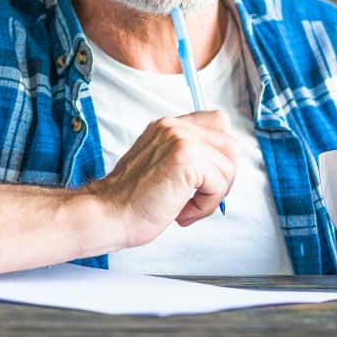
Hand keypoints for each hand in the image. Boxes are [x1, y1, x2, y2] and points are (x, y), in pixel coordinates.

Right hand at [86, 110, 237, 248]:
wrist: (106, 214)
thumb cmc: (130, 201)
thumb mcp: (160, 167)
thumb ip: (186, 157)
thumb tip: (221, 167)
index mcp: (168, 126)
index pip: (218, 122)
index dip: (220, 153)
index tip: (204, 179)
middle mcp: (174, 126)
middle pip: (230, 145)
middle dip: (223, 178)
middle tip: (198, 198)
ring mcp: (180, 139)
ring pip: (229, 166)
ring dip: (213, 195)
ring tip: (185, 207)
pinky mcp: (185, 157)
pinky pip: (219, 184)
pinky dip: (206, 205)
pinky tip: (181, 212)